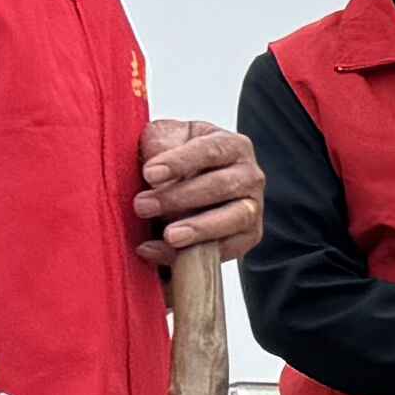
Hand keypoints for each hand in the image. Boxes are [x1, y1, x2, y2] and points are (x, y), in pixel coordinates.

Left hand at [131, 120, 258, 267]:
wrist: (183, 186)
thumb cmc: (173, 160)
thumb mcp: (165, 139)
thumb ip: (160, 144)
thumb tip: (154, 166)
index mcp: (232, 146)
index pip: (210, 150)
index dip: (180, 161)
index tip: (149, 173)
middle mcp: (249, 175)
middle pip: (221, 186)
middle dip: (179, 197)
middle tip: (142, 205)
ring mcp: (252, 207)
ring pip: (234, 218)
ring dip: (198, 228)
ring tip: (168, 235)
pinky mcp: (247, 237)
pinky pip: (225, 249)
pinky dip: (189, 254)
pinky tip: (155, 250)